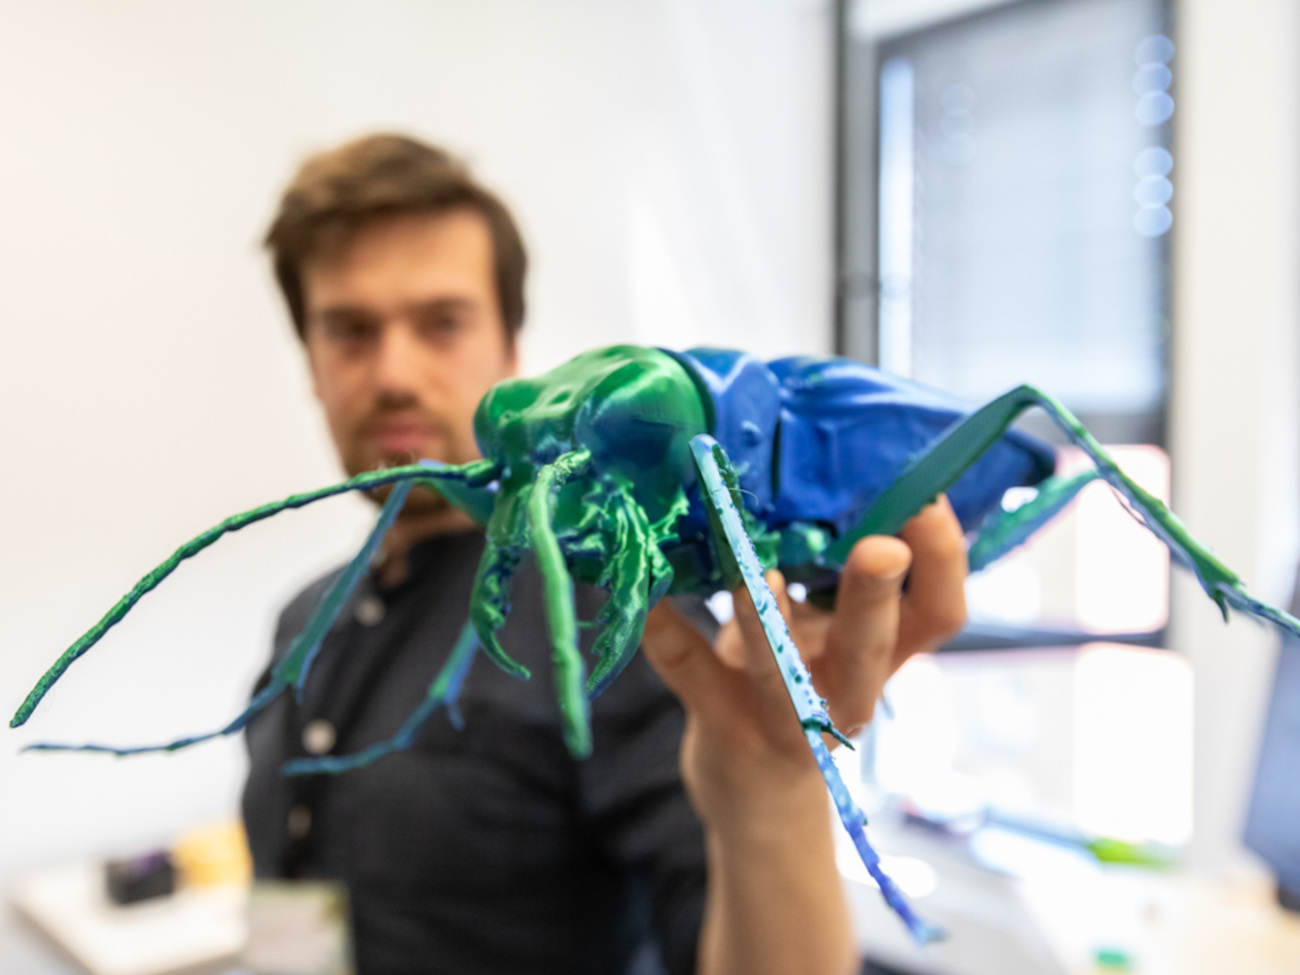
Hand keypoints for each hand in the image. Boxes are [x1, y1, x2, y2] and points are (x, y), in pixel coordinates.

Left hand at [641, 497, 966, 831]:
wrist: (759, 795)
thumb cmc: (804, 687)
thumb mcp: (834, 638)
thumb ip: (834, 580)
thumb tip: (817, 475)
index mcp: (883, 656)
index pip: (937, 613)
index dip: (944, 561)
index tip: (931, 496)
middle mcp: (845, 689)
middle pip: (873, 644)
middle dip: (875, 594)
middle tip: (882, 547)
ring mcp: (783, 715)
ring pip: (780, 668)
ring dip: (767, 617)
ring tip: (758, 573)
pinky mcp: (721, 724)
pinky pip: (691, 671)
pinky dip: (667, 631)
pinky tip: (649, 597)